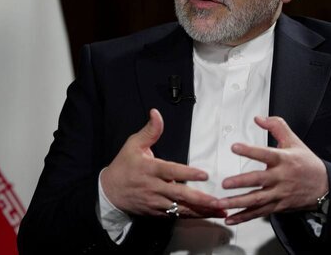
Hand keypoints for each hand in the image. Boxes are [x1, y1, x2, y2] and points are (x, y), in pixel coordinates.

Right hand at [101, 108, 225, 218]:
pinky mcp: (158, 212)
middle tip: (217, 200)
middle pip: (179, 194)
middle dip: (199, 199)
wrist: (110, 193)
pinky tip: (208, 215)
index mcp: (150, 169)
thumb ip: (150, 131)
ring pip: (181, 208)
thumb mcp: (133, 144)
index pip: (171, 171)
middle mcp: (154, 187)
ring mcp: (156, 202)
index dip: (188, 173)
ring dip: (202, 210)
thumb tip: (156, 113)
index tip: (204, 175)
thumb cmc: (124, 166)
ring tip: (220, 210)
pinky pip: (178, 215)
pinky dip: (194, 216)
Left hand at [214, 116, 327, 224]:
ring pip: (256, 200)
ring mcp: (279, 194)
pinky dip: (244, 217)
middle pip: (258, 180)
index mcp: (283, 160)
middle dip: (240, 182)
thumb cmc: (307, 163)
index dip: (250, 150)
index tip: (235, 147)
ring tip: (220, 203)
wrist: (325, 187)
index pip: (265, 154)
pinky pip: (259, 213)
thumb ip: (276, 126)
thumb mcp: (294, 141)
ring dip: (237, 203)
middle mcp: (280, 178)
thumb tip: (259, 118)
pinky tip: (231, 218)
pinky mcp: (278, 206)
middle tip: (225, 183)